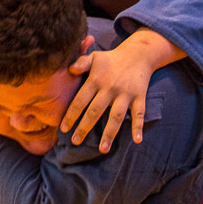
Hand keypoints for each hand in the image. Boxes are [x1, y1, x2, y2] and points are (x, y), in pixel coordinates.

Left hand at [60, 35, 154, 151]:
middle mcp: (110, 88)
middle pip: (95, 111)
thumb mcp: (95, 57)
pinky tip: (137, 140)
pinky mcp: (139, 96)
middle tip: (75, 142)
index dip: (71, 115)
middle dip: (85, 127)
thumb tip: (69, 69)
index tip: (63, 129)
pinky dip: (138, 126)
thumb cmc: (111, 59)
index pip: (81, 100)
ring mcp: (125, 93)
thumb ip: (81, 63)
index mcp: (96, 80)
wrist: (139, 53)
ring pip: (116, 116)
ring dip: (109, 133)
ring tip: (102, 149)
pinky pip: (139, 113)